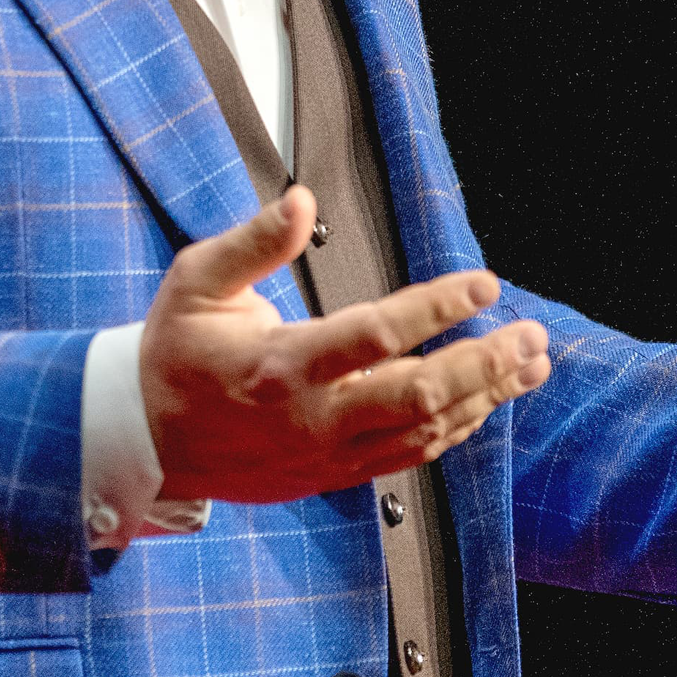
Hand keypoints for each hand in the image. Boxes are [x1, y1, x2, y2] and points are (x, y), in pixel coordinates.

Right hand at [139, 186, 550, 502]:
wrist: (145, 442)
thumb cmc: (173, 353)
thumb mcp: (195, 281)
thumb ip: (254, 241)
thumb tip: (302, 201)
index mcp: (280, 364)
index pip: (375, 335)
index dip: (436, 308)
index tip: (482, 282)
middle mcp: (311, 416)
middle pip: (419, 394)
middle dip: (485, 363)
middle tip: (531, 334)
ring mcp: (325, 453)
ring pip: (424, 431)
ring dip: (484, 397)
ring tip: (530, 365)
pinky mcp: (331, 475)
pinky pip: (408, 457)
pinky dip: (453, 430)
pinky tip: (485, 403)